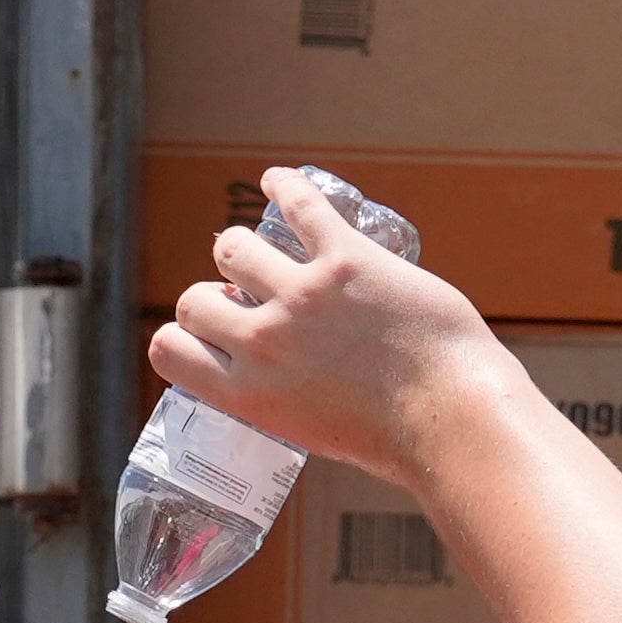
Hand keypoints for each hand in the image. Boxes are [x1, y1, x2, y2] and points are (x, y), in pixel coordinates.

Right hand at [148, 166, 519, 486]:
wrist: (453, 417)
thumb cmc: (400, 441)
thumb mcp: (314, 437)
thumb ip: (286, 405)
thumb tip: (289, 388)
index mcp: (248, 395)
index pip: (168, 349)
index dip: (181, 338)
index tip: (206, 337)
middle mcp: (262, 343)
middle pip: (194, 299)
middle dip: (212, 298)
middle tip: (242, 302)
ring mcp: (302, 297)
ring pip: (234, 249)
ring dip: (242, 251)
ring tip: (262, 253)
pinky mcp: (347, 260)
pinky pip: (300, 205)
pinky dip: (284, 185)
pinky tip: (277, 180)